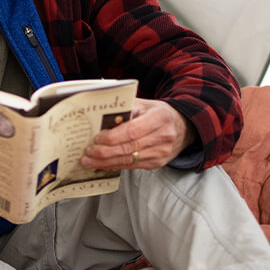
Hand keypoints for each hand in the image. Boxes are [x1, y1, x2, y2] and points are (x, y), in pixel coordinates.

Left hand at [81, 99, 196, 170]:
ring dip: (106, 162)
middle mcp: (163, 137)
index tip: (96, 139)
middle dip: (104, 152)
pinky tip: (102, 164)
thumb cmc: (158, 113)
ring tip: (89, 160)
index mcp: (160, 117)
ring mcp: (161, 152)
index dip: (112, 137)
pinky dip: (115, 165)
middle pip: (129, 148)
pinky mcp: (157, 163)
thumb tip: (99, 114)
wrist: (182, 127)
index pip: (132, 131)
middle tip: (87, 153)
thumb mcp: (145, 104)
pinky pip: (132, 166)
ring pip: (129, 160)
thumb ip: (125, 108)